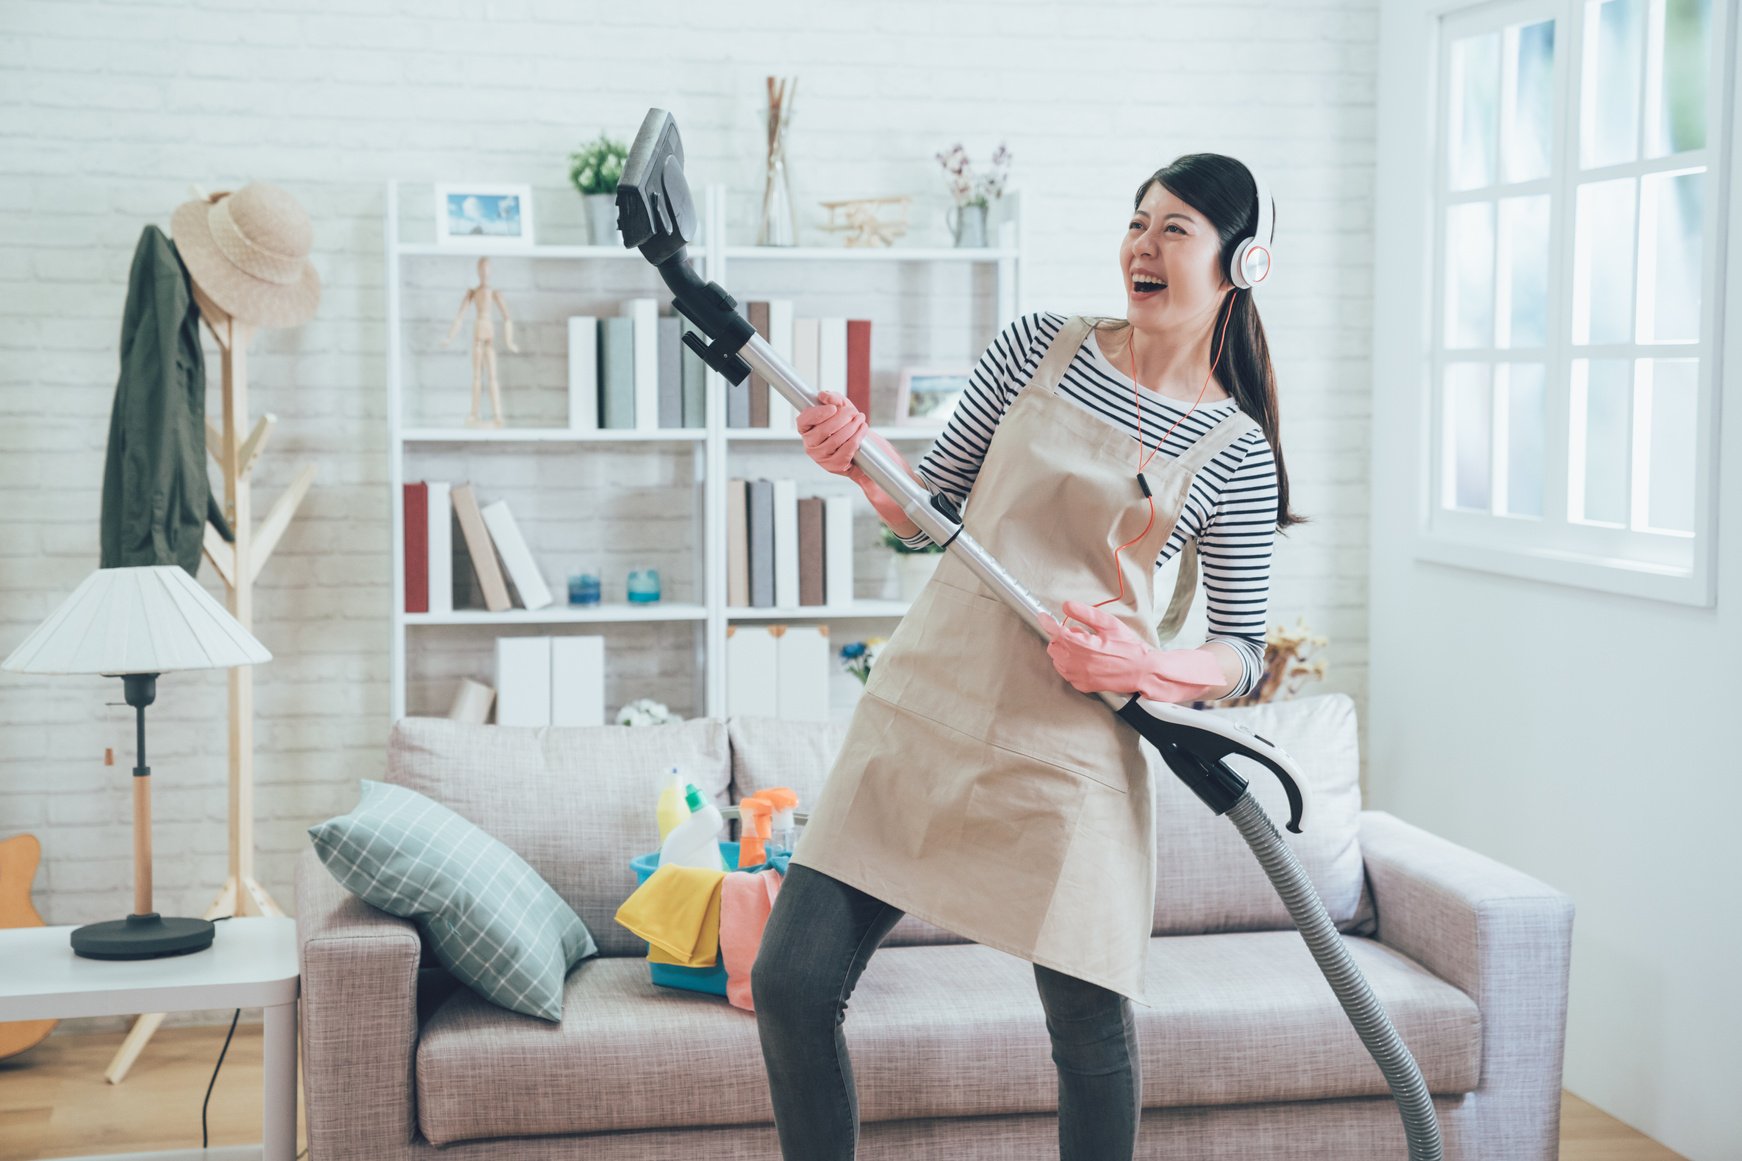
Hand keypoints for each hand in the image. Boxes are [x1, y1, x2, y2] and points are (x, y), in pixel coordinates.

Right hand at [797, 390, 867, 475]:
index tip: (833, 408)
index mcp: (806, 429)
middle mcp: (810, 445)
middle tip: (853, 412)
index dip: (818, 414)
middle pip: (823, 430)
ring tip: (860, 419)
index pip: (804, 421)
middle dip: (842, 418)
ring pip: (835, 440)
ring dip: (851, 427)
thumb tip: (825, 396)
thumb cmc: (846, 423)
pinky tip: (862, 429)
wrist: (861, 443)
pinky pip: (846, 451)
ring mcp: (820, 457)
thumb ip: (832, 398)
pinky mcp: (834, 466)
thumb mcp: (840, 406)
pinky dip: (856, 438)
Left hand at [1038, 600, 1223, 701]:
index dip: (1047, 622)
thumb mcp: (1110, 624)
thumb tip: (1066, 605)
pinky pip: (1066, 673)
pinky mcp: (1083, 686)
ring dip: (1064, 651)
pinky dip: (1069, 664)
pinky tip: (1086, 659)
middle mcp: (1078, 664)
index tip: (1043, 616)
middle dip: (1060, 637)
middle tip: (1079, 632)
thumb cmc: (1130, 647)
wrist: (1143, 671)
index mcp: (1084, 647)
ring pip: (1057, 660)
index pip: (1056, 632)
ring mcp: (1079, 677)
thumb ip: (1086, 614)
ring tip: (1085, 646)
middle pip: (1053, 647)